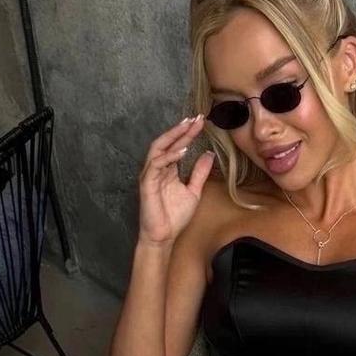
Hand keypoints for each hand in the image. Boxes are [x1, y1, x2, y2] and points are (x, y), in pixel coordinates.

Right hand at [137, 114, 215, 246]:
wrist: (164, 236)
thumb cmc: (175, 216)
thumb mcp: (194, 191)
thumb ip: (200, 173)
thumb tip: (209, 154)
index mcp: (168, 169)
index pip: (177, 145)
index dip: (188, 133)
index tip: (201, 122)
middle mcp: (157, 168)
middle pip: (167, 142)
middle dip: (181, 129)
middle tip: (196, 118)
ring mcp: (151, 174)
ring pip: (159, 148)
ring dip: (174, 137)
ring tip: (188, 127)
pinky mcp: (147, 183)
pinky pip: (156, 164)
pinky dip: (168, 156)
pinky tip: (182, 151)